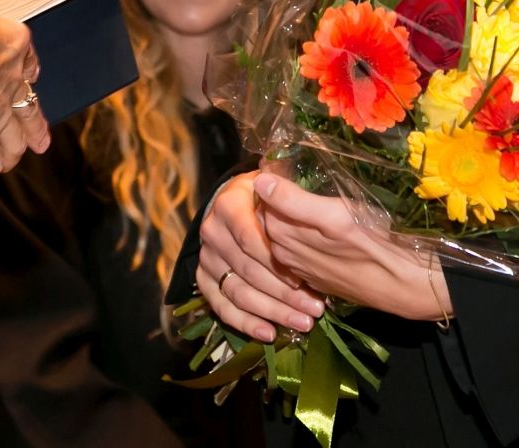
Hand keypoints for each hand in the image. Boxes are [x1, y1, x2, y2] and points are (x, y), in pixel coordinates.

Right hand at [0, 0, 46, 183]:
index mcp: (13, 42)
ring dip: (13, 155)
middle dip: (35, 128)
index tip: (31, 75)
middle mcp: (13, 79)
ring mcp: (1, 110)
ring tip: (8, 164)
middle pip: (30, 108)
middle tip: (40, 142)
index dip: (30, 67)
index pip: (28, 56)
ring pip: (15, 140)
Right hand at [197, 172, 324, 341]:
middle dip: (283, 294)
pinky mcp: (203, 279)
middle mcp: (212, 232)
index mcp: (228, 206)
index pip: (251, 239)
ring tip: (303, 323)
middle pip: (248, 271)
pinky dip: (246, 323)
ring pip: (238, 292)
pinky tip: (269, 334)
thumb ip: (284, 191)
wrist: (238, 202)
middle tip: (314, 309)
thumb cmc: (267, 196)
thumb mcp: (278, 185)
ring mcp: (206, 258)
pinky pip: (222, 307)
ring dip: (271, 312)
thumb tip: (278, 189)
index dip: (277, 262)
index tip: (303, 279)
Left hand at [256, 173, 451, 321]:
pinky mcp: (316, 277)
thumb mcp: (335, 215)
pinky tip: (317, 229)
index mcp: (284, 233)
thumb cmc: (372, 242)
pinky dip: (299, 237)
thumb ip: (293, 201)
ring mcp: (300, 267)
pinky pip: (296, 251)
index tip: (285, 163)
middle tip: (295, 176)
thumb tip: (259, 182)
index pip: (261, 198)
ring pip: (281, 234)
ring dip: (287, 217)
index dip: (270, 179)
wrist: (402, 283)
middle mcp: (286, 252)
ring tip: (307, 199)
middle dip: (274, 198)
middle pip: (267, 217)